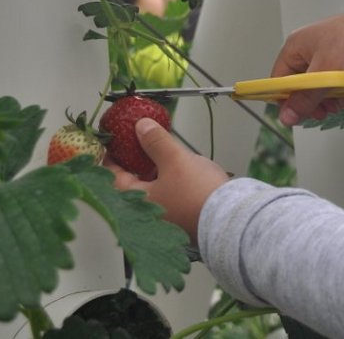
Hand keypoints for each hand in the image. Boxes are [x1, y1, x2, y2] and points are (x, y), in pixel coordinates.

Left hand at [107, 118, 229, 244]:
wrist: (229, 218)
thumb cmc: (198, 193)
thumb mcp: (175, 160)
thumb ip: (156, 141)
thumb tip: (140, 126)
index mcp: (137, 200)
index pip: (114, 175)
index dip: (114, 155)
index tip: (117, 140)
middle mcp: (148, 211)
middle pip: (133, 181)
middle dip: (136, 160)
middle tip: (141, 141)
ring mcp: (166, 215)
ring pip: (152, 187)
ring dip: (154, 169)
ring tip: (162, 150)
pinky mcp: (183, 216)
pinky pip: (169, 193)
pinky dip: (169, 179)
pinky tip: (179, 168)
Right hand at [272, 6, 343, 125]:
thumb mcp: (325, 74)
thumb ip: (305, 98)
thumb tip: (286, 117)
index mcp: (294, 47)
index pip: (278, 80)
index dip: (286, 100)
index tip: (296, 115)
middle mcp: (305, 49)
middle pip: (298, 85)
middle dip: (310, 102)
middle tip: (322, 112)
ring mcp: (322, 53)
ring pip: (316, 86)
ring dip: (326, 99)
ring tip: (338, 103)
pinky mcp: (338, 58)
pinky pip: (330, 81)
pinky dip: (336, 91)